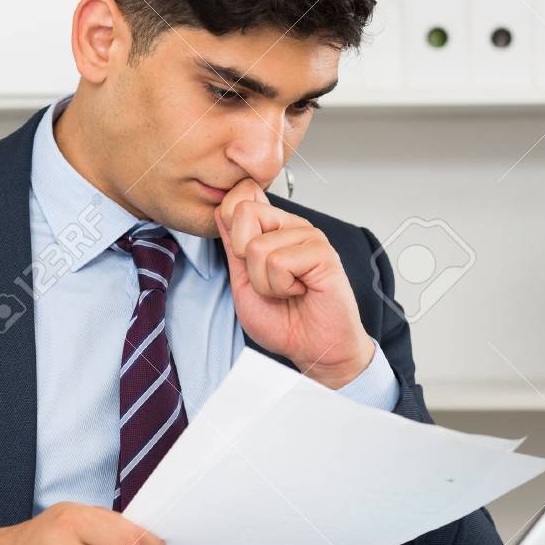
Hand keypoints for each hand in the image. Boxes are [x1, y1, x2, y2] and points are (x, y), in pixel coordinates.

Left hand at [215, 179, 372, 389]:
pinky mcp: (322, 252)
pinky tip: (300, 291)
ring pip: (257, 246)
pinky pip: (279, 262)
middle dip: (244, 259)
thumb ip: (233, 247)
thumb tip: (222, 211)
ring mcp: (308, 236)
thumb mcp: (242, 282)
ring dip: (265, 282)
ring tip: (287, 290)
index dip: (231, 224)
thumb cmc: (283, 320)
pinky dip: (281, 286)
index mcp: (273, 228)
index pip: (241, 195)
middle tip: (268, 280)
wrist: (312, 348)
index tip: (244, 258)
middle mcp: (291, 225)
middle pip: (244, 212)